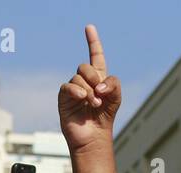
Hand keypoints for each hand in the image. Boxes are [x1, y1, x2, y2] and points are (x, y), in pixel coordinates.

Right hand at [58, 25, 121, 151]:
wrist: (94, 136)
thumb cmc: (105, 117)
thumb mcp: (116, 97)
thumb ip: (113, 83)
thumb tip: (97, 85)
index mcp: (98, 78)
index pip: (96, 56)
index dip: (93, 41)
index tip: (88, 28)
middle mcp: (84, 81)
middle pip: (85, 66)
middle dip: (94, 77)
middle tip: (100, 94)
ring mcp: (73, 89)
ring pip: (78, 78)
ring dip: (89, 90)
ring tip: (94, 103)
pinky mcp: (64, 98)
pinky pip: (68, 87)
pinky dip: (77, 92)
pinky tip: (83, 100)